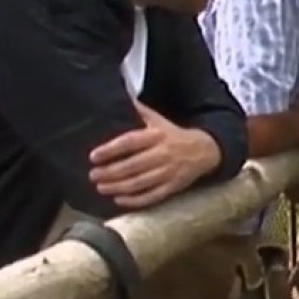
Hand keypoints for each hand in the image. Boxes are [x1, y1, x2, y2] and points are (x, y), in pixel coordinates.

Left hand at [89, 102, 221, 208]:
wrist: (205, 150)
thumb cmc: (175, 135)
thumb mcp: (159, 120)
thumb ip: (140, 112)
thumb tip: (121, 98)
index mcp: (156, 136)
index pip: (130, 142)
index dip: (110, 150)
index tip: (94, 156)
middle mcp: (162, 154)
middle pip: (132, 165)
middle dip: (110, 172)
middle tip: (93, 175)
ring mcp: (168, 172)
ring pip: (140, 183)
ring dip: (118, 187)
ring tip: (101, 187)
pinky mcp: (173, 187)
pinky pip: (152, 196)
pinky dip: (135, 200)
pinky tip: (119, 200)